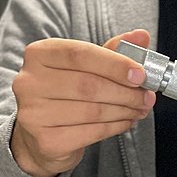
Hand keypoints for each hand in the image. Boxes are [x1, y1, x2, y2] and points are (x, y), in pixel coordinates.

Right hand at [11, 30, 155, 176]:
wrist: (39, 136)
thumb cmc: (65, 93)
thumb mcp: (86, 65)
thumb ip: (112, 49)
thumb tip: (141, 36)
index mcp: (39, 54)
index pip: (80, 54)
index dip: (115, 64)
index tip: (141, 74)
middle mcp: (29, 82)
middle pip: (88, 85)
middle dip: (126, 92)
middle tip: (147, 96)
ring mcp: (33, 114)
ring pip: (92, 110)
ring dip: (125, 110)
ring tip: (140, 108)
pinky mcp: (45, 141)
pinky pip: (91, 133)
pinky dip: (115, 127)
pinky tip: (126, 121)